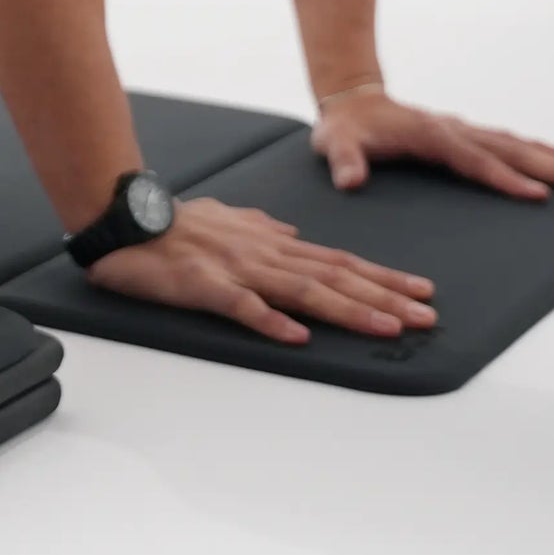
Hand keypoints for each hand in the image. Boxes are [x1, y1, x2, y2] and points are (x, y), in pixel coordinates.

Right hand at [84, 195, 437, 345]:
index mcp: (273, 242)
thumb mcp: (229, 218)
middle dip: (385, 297)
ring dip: (349, 310)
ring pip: (304, 290)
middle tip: (427, 317)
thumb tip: (294, 233)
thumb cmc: (176, 222)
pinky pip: (242, 306)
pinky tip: (297, 337)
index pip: (340, 261)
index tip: (421, 292)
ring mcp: (238, 268)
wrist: (126, 217)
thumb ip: (263, 226)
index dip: (383, 277)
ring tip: (388, 328)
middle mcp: (266, 253)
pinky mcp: (205, 285)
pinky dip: (270, 320)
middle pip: (336, 277)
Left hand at [311, 89, 553, 198]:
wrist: (350, 100)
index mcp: (431, 135)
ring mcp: (461, 130)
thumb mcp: (334, 144)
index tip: (538, 195)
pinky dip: (534, 149)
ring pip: (514, 144)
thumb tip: (350, 181)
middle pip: (510, 149)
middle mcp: (454, 130)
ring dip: (551, 159)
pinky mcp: (463, 135)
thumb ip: (342, 162)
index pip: (475, 160)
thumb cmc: (344, 129)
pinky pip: (506, 143)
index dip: (505, 178)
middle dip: (552, 168)